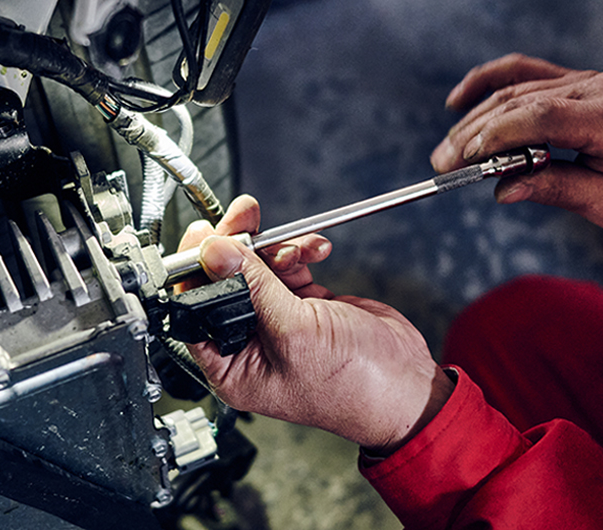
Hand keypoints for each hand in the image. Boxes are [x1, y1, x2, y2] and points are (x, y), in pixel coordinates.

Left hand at [178, 195, 453, 452]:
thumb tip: (213, 251)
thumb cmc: (353, 385)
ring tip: (298, 247)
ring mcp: (275, 322)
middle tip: (244, 216)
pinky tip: (315, 251)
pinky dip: (298, 253)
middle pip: (224, 280)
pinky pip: (286, 268)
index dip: (196, 268)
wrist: (407, 385)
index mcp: (230, 366)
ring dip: (276, 249)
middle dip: (237, 246)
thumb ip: (252, 287)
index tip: (204, 233)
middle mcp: (246, 344)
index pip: (195, 307)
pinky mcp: (301, 306)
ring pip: (256, 268)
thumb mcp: (294, 331)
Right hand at [430, 53, 602, 230]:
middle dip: (475, 134)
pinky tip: (459, 99)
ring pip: (514, 90)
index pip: (544, 116)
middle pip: (520, 102)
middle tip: (443, 165)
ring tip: (447, 151)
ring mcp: (583, 79)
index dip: (499, 134)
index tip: (467, 159)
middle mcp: (596, 89)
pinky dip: (487, 82)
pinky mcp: (572, 80)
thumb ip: (557, 191)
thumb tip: (504, 190)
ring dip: (474, 120)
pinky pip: (522, 71)